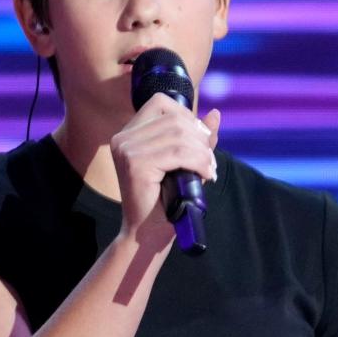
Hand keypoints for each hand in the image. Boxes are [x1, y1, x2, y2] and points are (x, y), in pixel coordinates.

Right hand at [110, 94, 220, 244]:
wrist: (149, 233)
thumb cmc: (166, 199)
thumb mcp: (184, 162)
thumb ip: (197, 138)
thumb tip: (215, 114)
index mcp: (128, 133)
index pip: (161, 103)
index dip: (187, 116)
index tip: (200, 141)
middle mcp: (123, 138)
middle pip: (174, 119)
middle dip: (200, 138)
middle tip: (209, 161)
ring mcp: (127, 150)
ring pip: (179, 136)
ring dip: (202, 153)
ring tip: (208, 170)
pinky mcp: (135, 165)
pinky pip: (178, 154)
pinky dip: (199, 162)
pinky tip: (205, 176)